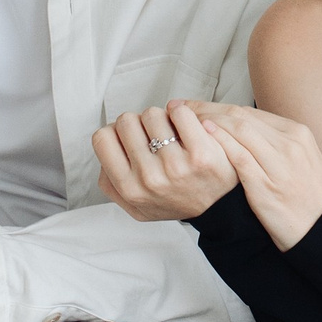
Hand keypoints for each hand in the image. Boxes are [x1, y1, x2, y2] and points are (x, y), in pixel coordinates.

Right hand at [94, 102, 238, 220]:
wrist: (218, 209)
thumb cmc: (176, 201)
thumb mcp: (135, 206)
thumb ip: (111, 183)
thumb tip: (106, 148)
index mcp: (128, 189)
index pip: (103, 137)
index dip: (116, 132)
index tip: (130, 137)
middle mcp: (148, 179)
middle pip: (126, 121)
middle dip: (139, 123)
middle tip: (153, 134)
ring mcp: (175, 166)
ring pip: (152, 114)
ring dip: (162, 118)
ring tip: (171, 133)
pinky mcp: (201, 153)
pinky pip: (180, 113)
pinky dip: (181, 112)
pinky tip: (186, 125)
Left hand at [198, 103, 321, 250]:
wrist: (321, 226)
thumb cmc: (307, 195)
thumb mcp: (301, 157)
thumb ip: (276, 141)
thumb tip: (243, 129)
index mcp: (297, 133)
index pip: (250, 112)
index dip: (219, 106)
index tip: (198, 105)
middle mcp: (289, 143)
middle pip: (241, 117)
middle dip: (209, 109)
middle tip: (184, 106)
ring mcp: (278, 163)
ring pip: (239, 130)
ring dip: (209, 120)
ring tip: (186, 119)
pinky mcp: (266, 185)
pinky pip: (240, 156)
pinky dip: (221, 141)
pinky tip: (204, 134)